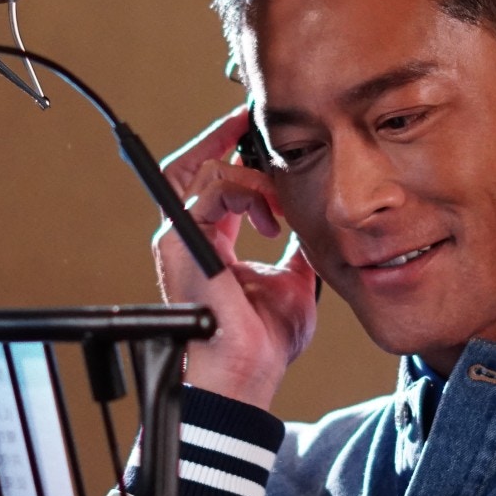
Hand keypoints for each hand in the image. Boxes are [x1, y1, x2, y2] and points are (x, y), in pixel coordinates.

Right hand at [153, 108, 317, 409]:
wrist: (248, 371)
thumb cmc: (264, 341)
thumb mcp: (294, 280)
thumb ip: (297, 248)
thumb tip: (315, 227)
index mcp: (210, 243)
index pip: (213, 183)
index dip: (232, 154)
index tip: (261, 137)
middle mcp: (188, 236)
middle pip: (190, 165)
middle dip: (221, 138)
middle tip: (251, 124)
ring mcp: (179, 237)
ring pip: (205, 170)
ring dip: (250, 176)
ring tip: (276, 203)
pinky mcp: (181, 241)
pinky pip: (210, 188)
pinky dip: (244, 190)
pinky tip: (269, 214)